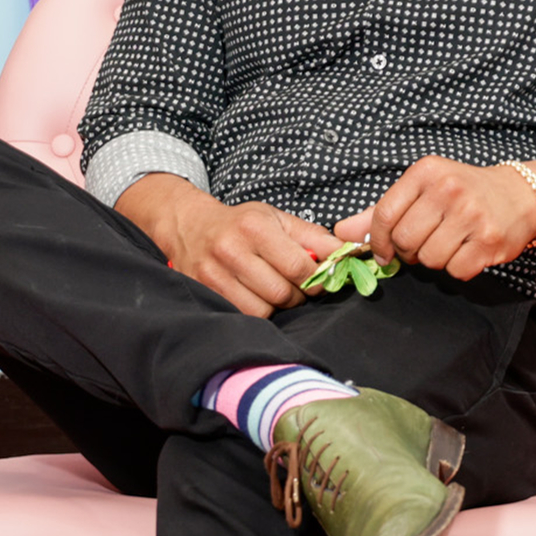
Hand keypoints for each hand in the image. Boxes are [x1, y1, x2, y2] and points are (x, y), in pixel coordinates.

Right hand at [121, 175, 339, 316]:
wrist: (189, 226)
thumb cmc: (239, 224)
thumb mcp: (276, 219)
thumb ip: (313, 237)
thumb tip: (347, 254)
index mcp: (255, 228)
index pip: (298, 267)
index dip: (315, 280)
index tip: (319, 280)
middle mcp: (232, 251)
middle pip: (281, 293)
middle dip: (298, 296)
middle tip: (297, 289)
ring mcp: (214, 275)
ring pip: (263, 310)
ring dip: (277, 307)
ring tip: (275, 293)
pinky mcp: (204, 292)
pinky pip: (243, 316)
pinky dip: (257, 312)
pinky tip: (257, 298)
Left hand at [337, 156, 535, 281]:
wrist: (520, 195)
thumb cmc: (465, 193)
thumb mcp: (423, 190)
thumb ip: (382, 211)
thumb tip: (342, 232)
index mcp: (426, 172)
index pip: (385, 214)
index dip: (380, 241)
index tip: (385, 252)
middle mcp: (448, 189)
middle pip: (406, 240)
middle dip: (410, 251)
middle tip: (425, 244)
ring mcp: (471, 215)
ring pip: (429, 259)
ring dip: (435, 260)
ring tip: (449, 243)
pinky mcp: (489, 240)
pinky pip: (456, 271)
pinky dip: (459, 268)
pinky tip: (468, 251)